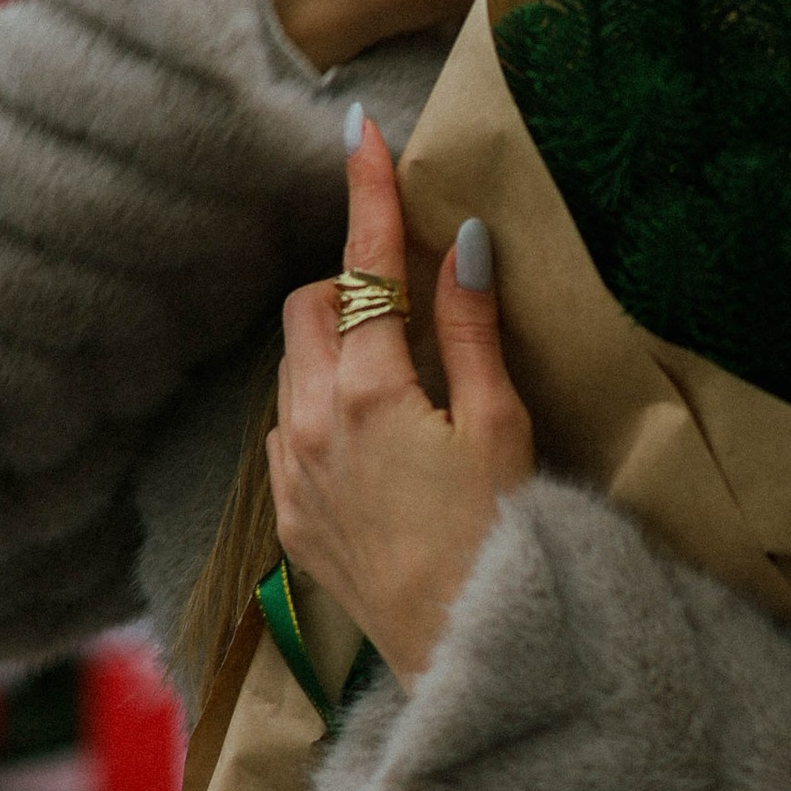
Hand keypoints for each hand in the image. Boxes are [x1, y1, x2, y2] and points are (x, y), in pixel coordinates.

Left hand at [268, 114, 535, 686]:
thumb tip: (461, 242)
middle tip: (414, 310)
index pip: (365, 266)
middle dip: (352, 289)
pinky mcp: (291, 520)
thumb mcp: (502, 427)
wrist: (467, 656)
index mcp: (368, 393)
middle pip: (310, 309)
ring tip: (402, 385)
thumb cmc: (503, 541)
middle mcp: (311, 427)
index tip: (361, 134)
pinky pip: (288, 433)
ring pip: (292, 372)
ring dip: (336, 353)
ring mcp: (292, 476)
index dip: (368, 195)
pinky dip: (323, 412)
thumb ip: (473, 331)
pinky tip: (377, 446)